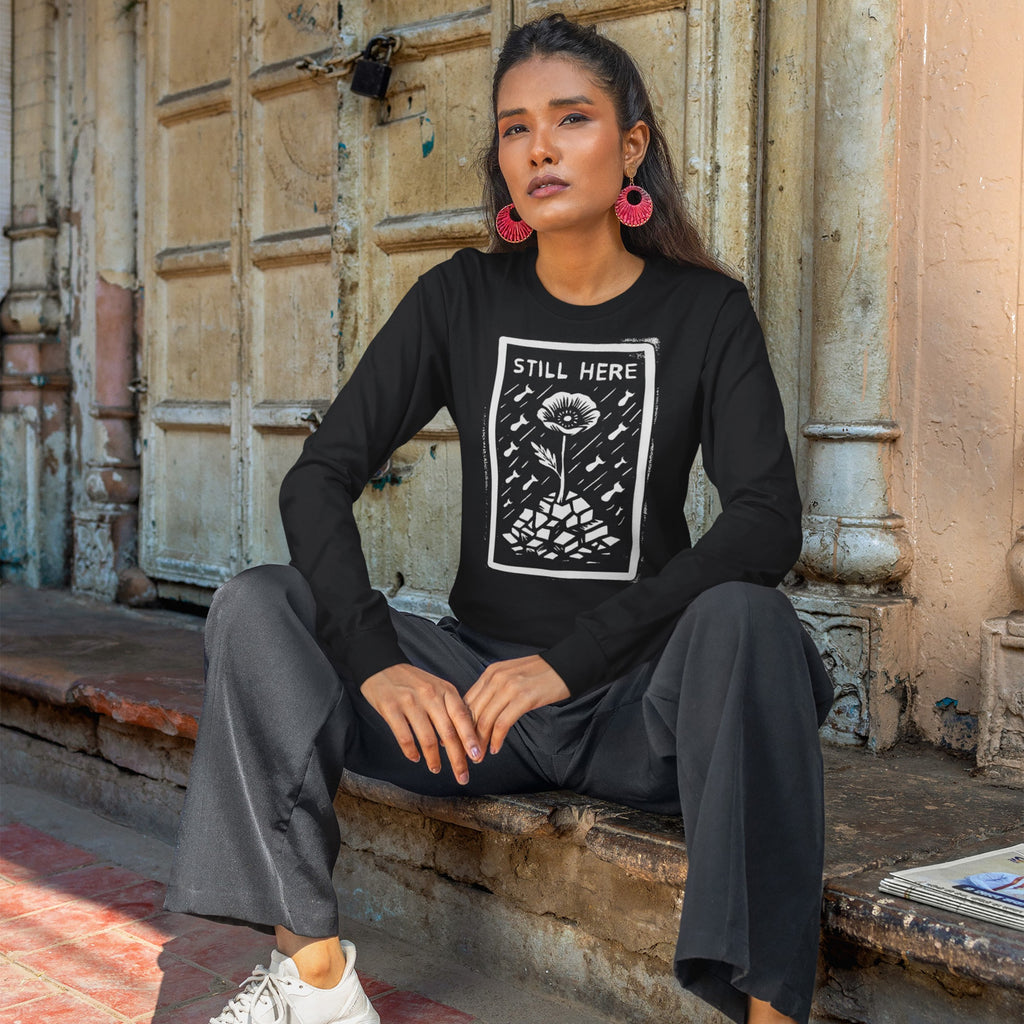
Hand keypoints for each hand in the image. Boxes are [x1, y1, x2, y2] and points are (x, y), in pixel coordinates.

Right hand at [360, 663, 482, 784]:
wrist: (381, 665)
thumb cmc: (413, 681)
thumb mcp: (437, 687)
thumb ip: (450, 708)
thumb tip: (464, 738)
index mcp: (445, 690)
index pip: (463, 718)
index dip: (471, 739)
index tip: (477, 758)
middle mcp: (430, 695)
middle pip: (448, 733)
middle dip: (457, 758)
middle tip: (462, 776)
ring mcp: (410, 701)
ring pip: (427, 738)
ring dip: (433, 758)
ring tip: (436, 769)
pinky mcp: (391, 708)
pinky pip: (404, 736)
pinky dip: (411, 751)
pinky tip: (415, 758)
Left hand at [464, 655, 569, 754]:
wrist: (568, 665)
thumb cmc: (541, 674)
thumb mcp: (511, 675)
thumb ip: (495, 689)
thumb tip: (482, 713)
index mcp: (491, 672)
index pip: (467, 701)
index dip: (460, 723)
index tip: (458, 740)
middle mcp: (496, 678)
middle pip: (472, 712)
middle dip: (466, 736)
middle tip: (465, 754)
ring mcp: (509, 687)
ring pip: (485, 719)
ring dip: (480, 741)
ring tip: (479, 756)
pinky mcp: (524, 698)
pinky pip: (502, 723)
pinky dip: (496, 739)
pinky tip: (495, 748)